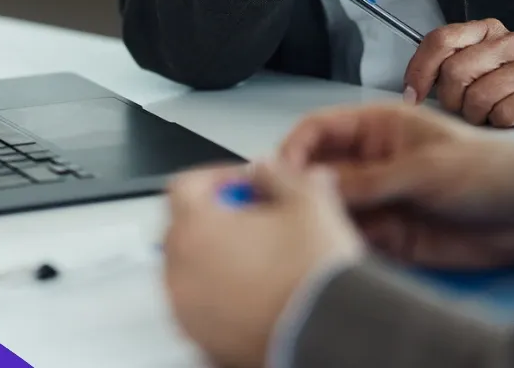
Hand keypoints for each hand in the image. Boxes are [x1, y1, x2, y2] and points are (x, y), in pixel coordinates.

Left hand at [163, 160, 361, 367]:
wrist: (333, 333)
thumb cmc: (313, 274)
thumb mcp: (307, 200)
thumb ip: (279, 174)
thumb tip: (269, 170)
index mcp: (195, 230)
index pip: (184, 187)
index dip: (217, 178)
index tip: (244, 184)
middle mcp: (181, 274)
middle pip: (184, 230)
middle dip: (216, 219)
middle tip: (255, 219)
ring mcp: (189, 314)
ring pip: (192, 273)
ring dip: (217, 260)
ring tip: (261, 260)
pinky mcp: (206, 344)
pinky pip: (205, 310)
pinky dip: (223, 298)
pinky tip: (260, 295)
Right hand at [279, 102, 513, 269]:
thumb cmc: (486, 169)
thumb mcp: (422, 168)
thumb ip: (368, 180)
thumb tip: (315, 183)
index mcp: (377, 128)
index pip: (319, 130)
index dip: (294, 148)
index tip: (279, 173)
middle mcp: (372, 162)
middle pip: (318, 171)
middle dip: (300, 189)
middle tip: (287, 208)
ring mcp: (380, 199)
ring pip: (332, 208)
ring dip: (321, 219)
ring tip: (316, 231)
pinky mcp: (391, 235)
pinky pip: (354, 238)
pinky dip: (343, 243)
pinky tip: (341, 247)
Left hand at [402, 20, 513, 127]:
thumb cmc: (503, 97)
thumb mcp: (471, 76)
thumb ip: (442, 72)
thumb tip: (409, 94)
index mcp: (487, 29)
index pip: (440, 40)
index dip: (419, 71)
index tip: (412, 97)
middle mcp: (513, 40)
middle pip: (455, 70)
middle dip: (452, 100)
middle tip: (463, 110)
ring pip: (479, 95)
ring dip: (477, 116)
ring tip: (488, 117)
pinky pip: (504, 113)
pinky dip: (499, 125)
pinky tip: (509, 122)